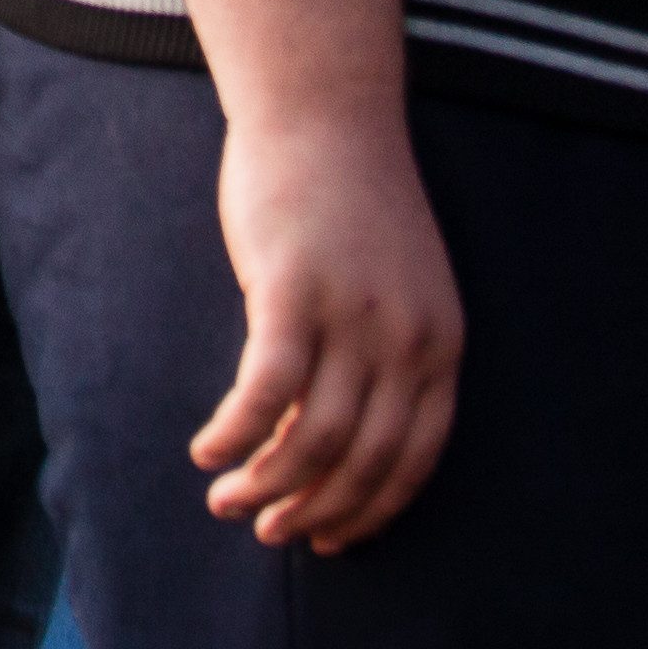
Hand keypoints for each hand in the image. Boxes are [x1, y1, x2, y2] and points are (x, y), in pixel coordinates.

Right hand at [195, 111, 460, 550]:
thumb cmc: (346, 196)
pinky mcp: (292, 292)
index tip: (330, 537)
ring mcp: (352, 317)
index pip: (415, 458)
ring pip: (314, 437)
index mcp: (440, 342)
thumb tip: (331, 428)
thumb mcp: (391, 282)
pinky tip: (207, 450)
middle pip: (364, 460)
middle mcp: (407, 340)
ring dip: (268, 484)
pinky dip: (236, 435)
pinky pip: (265, 391)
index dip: (371, 509)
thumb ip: (379, 350)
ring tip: (227, 499)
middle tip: (269, 531)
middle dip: (315, 510)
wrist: (323, 112)